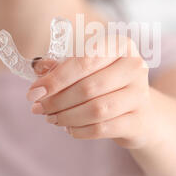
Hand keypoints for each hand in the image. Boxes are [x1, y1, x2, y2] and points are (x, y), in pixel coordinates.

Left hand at [26, 36, 157, 149]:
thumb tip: (38, 72)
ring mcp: (140, 94)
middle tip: (38, 108)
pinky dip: (80, 130)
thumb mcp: (87, 69)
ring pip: (96, 109)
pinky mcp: (138, 120)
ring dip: (67, 116)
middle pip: (89, 86)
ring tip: (51, 118)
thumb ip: (62, 67)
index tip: (34, 92)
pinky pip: (102, 128)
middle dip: (57, 100)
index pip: (85, 60)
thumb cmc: (107, 84)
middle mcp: (135, 66)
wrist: (141, 112)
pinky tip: (69, 128)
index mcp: (121, 45)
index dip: (57, 78)